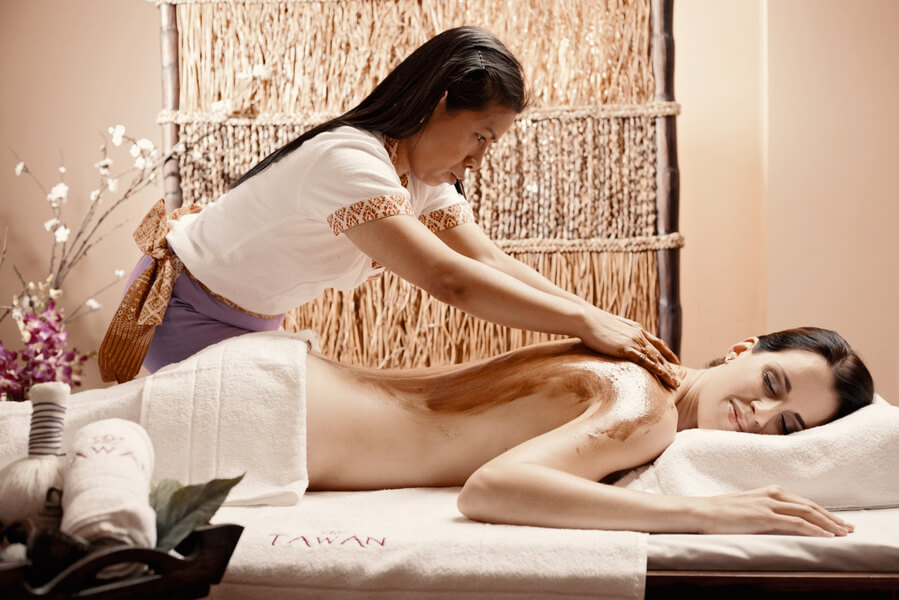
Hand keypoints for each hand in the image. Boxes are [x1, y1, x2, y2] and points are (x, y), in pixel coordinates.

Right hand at [579, 310, 679, 387]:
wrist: (586, 319)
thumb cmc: (592, 324)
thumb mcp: (610, 328)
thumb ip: (617, 335)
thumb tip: (615, 342)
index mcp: (636, 329)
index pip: (657, 343)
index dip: (667, 353)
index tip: (675, 362)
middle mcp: (639, 334)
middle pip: (659, 353)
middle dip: (670, 368)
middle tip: (678, 380)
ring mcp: (634, 341)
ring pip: (656, 358)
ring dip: (667, 372)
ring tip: (675, 384)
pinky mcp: (626, 348)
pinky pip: (645, 360)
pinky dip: (656, 368)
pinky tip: (663, 375)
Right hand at [696, 486, 853, 536]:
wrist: (702, 512)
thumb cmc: (720, 513)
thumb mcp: (746, 509)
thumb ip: (764, 512)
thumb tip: (777, 523)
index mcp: (768, 491)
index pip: (802, 502)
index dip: (822, 512)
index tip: (836, 521)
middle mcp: (772, 494)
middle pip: (810, 506)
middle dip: (831, 517)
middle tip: (848, 528)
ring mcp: (769, 505)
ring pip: (808, 513)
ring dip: (828, 523)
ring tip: (843, 533)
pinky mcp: (765, 517)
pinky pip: (797, 523)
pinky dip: (815, 529)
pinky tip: (826, 536)